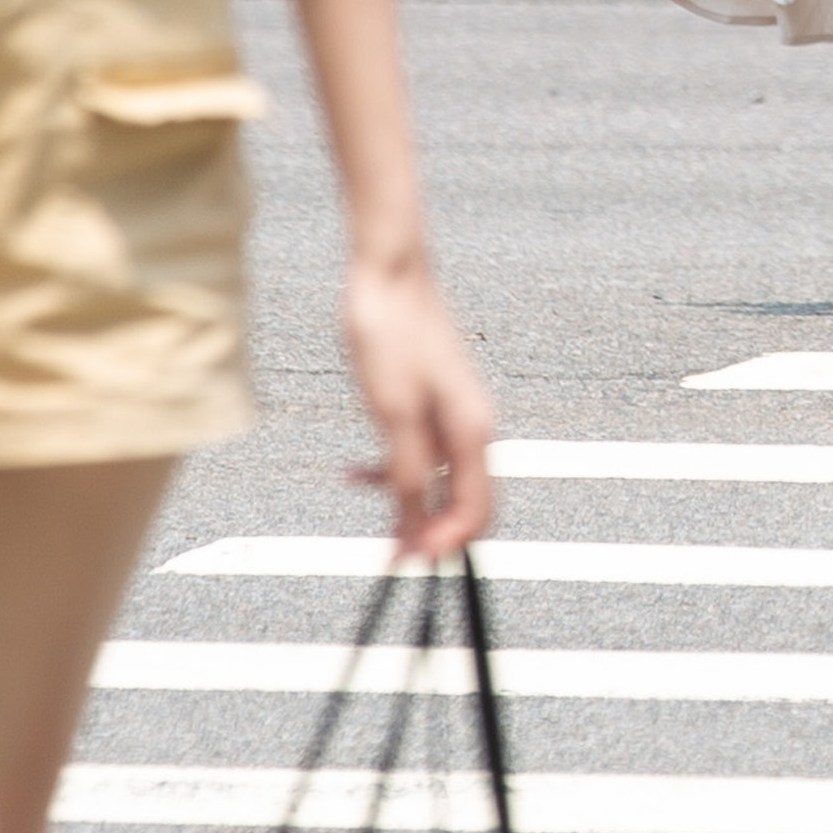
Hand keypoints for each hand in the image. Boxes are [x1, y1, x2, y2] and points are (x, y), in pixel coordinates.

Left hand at [338, 250, 499, 562]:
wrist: (388, 272)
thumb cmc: (391, 335)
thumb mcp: (392, 416)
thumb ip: (408, 477)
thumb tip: (416, 532)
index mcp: (473, 431)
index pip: (475, 511)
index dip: (442, 544)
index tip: (404, 560)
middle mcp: (474, 425)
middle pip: (463, 500)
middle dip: (426, 530)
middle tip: (384, 550)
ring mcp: (455, 412)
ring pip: (439, 479)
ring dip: (406, 502)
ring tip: (366, 511)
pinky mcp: (434, 400)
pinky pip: (422, 453)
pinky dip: (395, 470)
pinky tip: (357, 471)